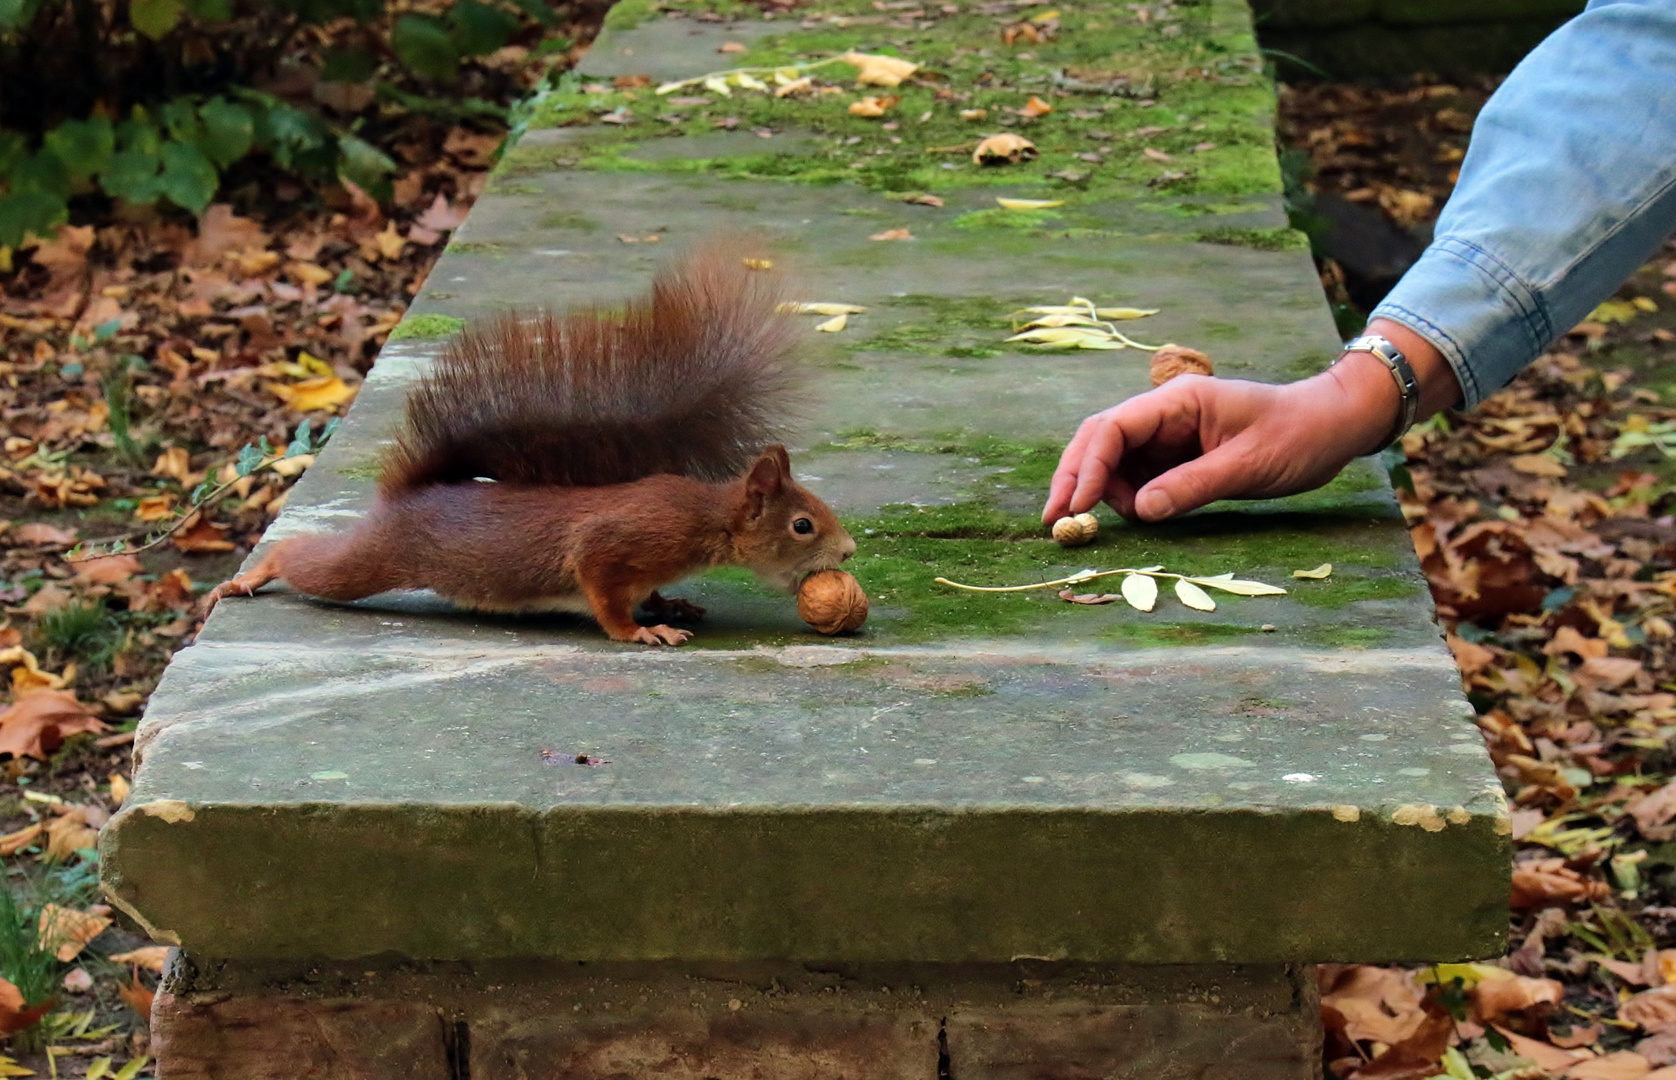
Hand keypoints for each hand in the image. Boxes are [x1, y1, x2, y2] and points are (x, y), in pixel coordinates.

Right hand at [1041, 319, 1461, 522]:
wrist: (1332, 427)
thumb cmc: (1299, 435)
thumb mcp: (1249, 464)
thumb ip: (1192, 486)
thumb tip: (1140, 511)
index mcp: (1179, 401)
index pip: (1113, 427)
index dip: (1088, 466)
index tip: (1073, 505)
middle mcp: (1165, 414)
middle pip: (1100, 440)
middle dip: (1075, 478)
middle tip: (1055, 521)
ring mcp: (1169, 435)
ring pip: (1114, 461)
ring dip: (1103, 493)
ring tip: (1111, 523)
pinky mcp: (1178, 457)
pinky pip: (1138, 477)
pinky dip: (1127, 499)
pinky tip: (1135, 516)